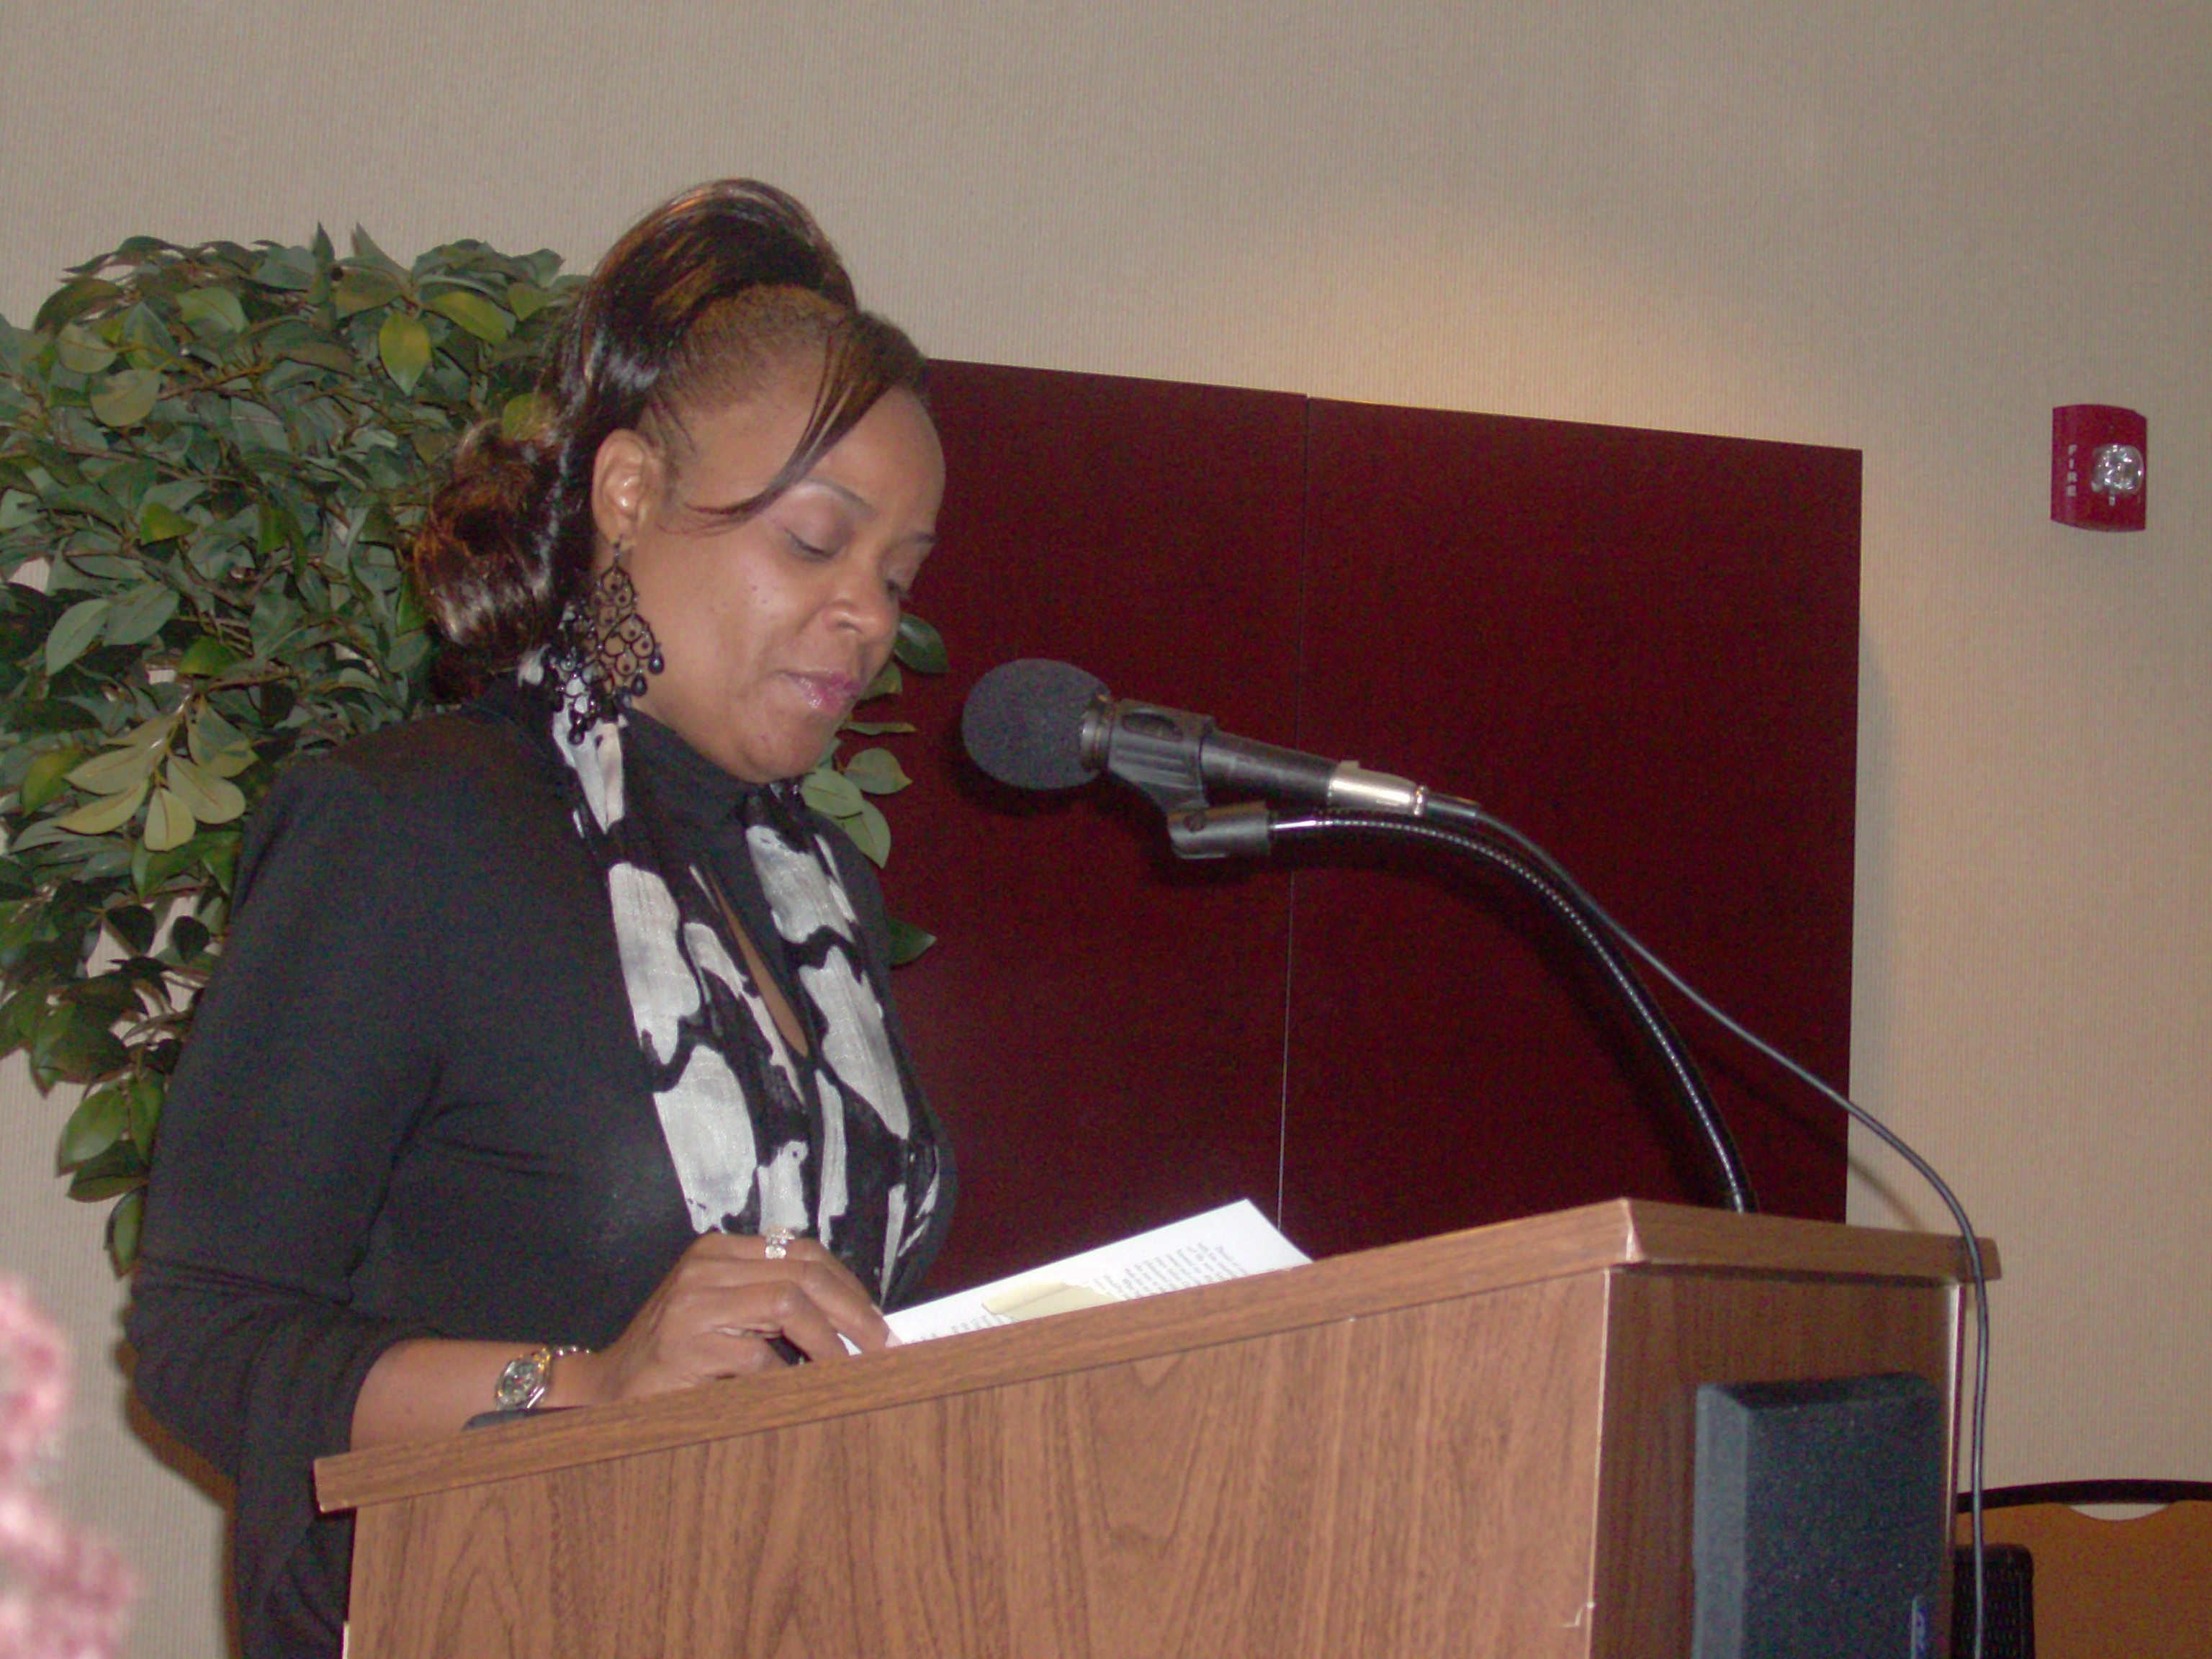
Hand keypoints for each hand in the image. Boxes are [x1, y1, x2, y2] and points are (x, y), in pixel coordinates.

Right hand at [558, 1232, 894, 1405]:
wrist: (605, 1390)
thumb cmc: (677, 1359)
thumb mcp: (726, 1316)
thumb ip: (773, 1306)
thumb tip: (855, 1322)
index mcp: (719, 1252)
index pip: (802, 1252)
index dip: (848, 1285)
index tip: (876, 1320)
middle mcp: (706, 1266)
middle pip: (804, 1273)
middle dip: (853, 1310)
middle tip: (883, 1345)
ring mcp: (694, 1302)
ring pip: (789, 1303)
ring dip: (831, 1341)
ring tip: (853, 1369)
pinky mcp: (687, 1344)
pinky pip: (758, 1355)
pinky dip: (788, 1375)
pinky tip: (799, 1392)